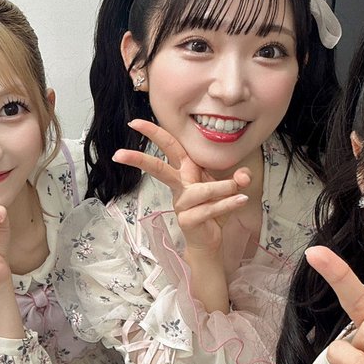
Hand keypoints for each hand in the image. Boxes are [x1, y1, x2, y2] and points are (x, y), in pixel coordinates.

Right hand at [114, 119, 250, 254]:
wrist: (209, 240)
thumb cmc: (212, 209)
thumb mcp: (227, 189)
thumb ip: (236, 178)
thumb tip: (243, 176)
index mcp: (185, 171)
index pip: (169, 147)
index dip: (153, 133)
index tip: (134, 123)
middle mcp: (180, 186)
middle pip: (158, 168)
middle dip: (140, 159)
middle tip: (119, 153)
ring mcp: (181, 204)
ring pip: (200, 190)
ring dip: (221, 187)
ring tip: (239, 188)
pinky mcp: (188, 220)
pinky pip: (210, 209)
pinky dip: (227, 204)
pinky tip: (241, 199)